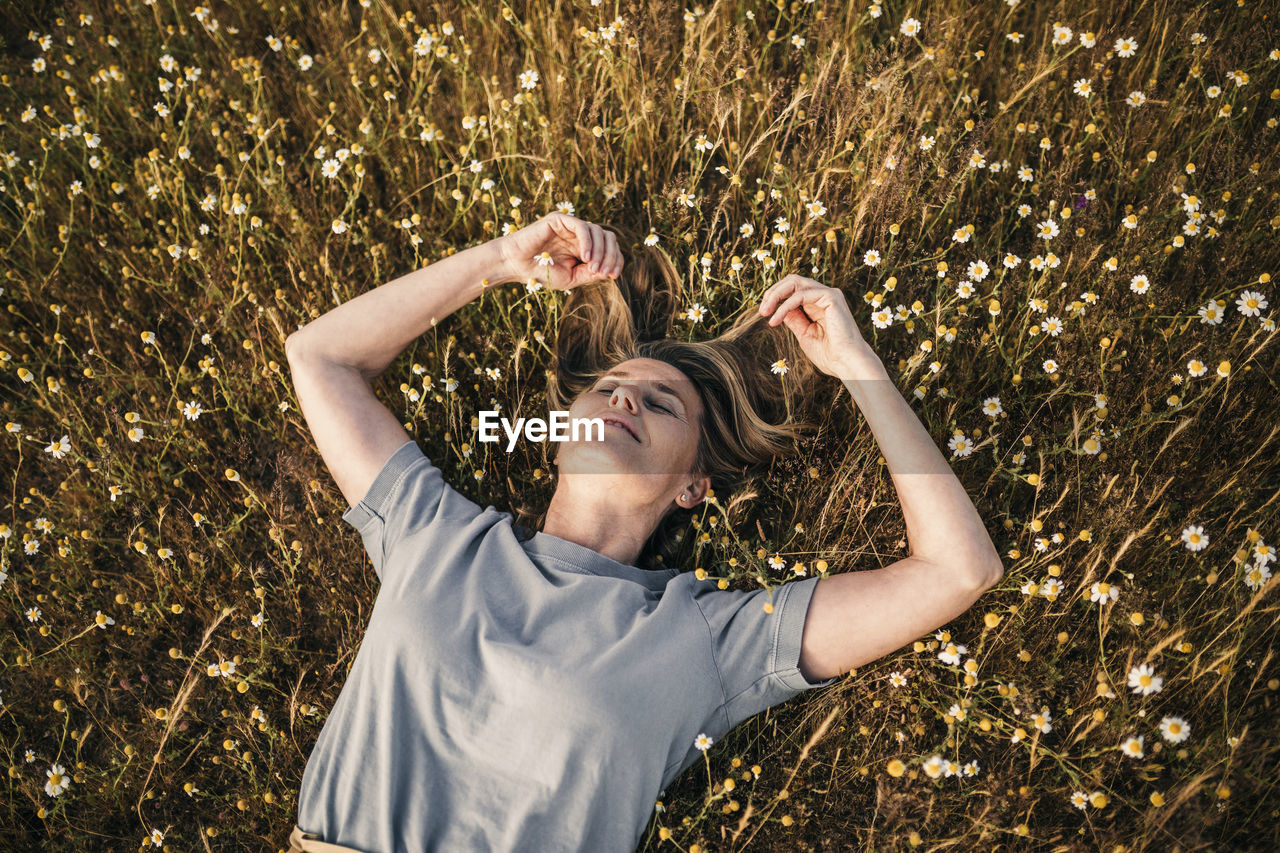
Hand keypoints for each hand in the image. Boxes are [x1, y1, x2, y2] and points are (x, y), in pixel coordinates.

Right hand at [497, 213, 622, 290]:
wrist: (515, 265)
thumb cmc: (540, 273)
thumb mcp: (571, 278)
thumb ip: (590, 273)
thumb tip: (610, 271)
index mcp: (584, 247)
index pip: (609, 248)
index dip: (616, 260)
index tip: (614, 276)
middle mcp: (579, 234)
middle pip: (608, 237)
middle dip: (611, 256)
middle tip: (604, 272)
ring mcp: (570, 225)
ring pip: (598, 232)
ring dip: (600, 252)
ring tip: (592, 267)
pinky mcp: (560, 219)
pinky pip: (582, 227)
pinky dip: (588, 243)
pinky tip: (585, 257)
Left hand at [758, 274, 873, 377]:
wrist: (846, 363)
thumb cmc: (829, 354)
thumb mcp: (804, 333)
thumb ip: (793, 319)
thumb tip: (778, 309)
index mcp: (818, 304)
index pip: (793, 289)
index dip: (775, 297)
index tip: (763, 312)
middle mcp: (824, 295)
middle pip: (792, 281)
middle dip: (773, 292)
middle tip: (762, 310)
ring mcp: (829, 294)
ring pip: (795, 282)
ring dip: (775, 295)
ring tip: (765, 312)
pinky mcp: (831, 297)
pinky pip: (800, 295)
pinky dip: (784, 306)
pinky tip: (776, 318)